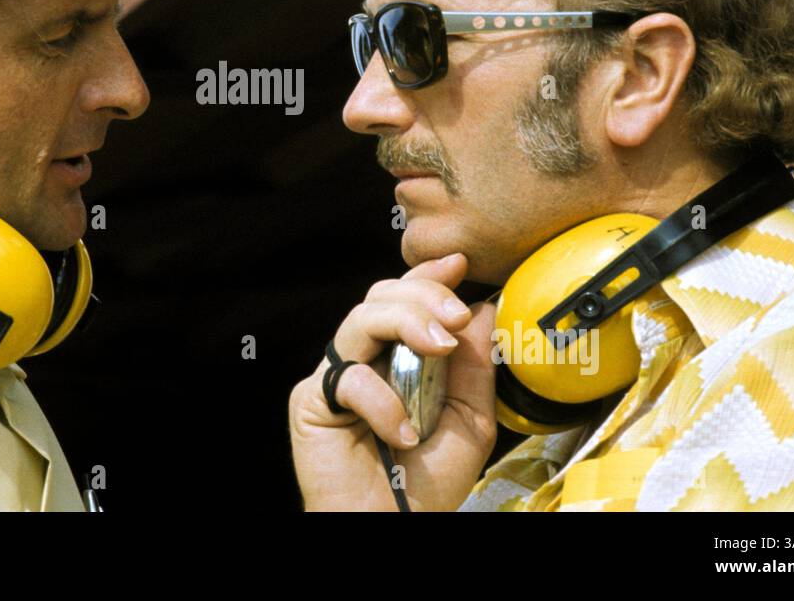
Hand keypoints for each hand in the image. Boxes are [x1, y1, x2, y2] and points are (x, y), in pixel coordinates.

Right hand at [289, 253, 496, 510]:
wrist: (392, 528)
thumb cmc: (426, 486)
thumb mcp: (470, 420)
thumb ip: (474, 366)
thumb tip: (481, 307)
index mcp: (400, 358)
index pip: (407, 300)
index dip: (428, 275)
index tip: (459, 264)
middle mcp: (366, 359)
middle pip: (382, 296)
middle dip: (424, 295)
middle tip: (455, 318)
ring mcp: (338, 376)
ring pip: (362, 317)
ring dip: (407, 321)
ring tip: (440, 346)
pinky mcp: (312, 400)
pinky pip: (349, 376)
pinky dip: (384, 400)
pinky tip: (404, 431)